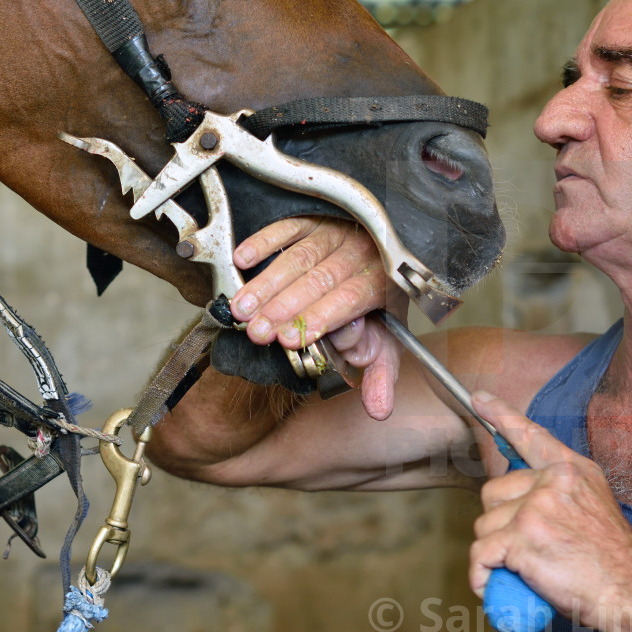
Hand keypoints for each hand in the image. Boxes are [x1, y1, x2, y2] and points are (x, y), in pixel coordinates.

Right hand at [230, 216, 405, 418]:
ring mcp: (335, 236)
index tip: (291, 338)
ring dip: (268, 284)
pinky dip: (263, 242)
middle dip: (286, 308)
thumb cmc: (379, 306)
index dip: (321, 318)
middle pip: (321, 281)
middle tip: (257, 331)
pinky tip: (243, 259)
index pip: (351, 299)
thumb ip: (381, 375)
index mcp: (381, 284)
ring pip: (299, 258)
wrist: (385, 255)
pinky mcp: (314, 222)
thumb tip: (379, 410)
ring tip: (242, 308)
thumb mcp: (388, 341)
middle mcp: (359, 255)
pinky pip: (288, 228)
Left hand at [468, 391, 631, 631]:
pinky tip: (492, 585)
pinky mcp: (522, 538)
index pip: (532, 437)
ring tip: (523, 568)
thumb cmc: (613, 560)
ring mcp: (537, 508)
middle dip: (498, 521)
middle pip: (494, 492)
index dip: (502, 416)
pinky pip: (481, 555)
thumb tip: (530, 497)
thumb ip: (563, 493)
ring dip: (494, 552)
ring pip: (485, 526)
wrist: (631, 590)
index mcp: (573, 471)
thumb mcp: (594, 506)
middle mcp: (554, 481)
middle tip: (525, 545)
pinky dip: (481, 576)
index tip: (479, 399)